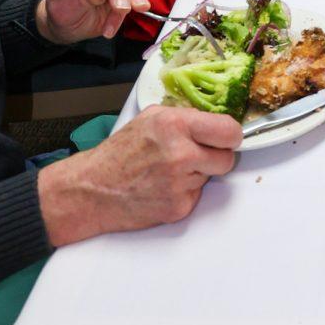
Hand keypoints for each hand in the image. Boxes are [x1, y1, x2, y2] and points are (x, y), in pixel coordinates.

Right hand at [37, 105, 240, 246]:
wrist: (92, 189)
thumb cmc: (120, 152)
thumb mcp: (152, 118)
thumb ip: (186, 117)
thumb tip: (215, 121)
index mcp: (176, 125)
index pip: (229, 131)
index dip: (231, 135)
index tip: (227, 137)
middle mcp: (180, 154)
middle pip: (227, 158)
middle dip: (217, 156)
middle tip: (198, 154)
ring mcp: (180, 184)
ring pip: (211, 177)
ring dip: (197, 173)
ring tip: (169, 170)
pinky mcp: (178, 208)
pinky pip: (197, 195)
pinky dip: (186, 191)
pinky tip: (164, 186)